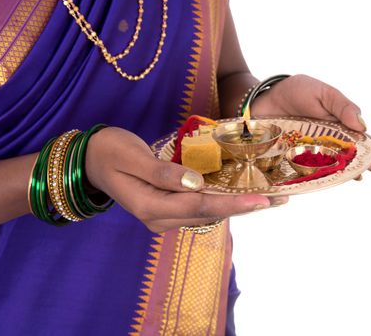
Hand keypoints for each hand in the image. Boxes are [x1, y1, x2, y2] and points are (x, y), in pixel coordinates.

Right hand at [85, 127, 286, 232]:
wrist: (91, 160)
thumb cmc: (109, 152)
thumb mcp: (131, 157)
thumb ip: (162, 173)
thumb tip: (196, 183)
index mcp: (151, 208)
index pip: (200, 207)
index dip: (234, 204)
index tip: (264, 199)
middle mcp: (161, 219)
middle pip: (210, 214)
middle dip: (245, 207)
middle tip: (280, 199)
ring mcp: (165, 216)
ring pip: (209, 213)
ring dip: (238, 205)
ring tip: (270, 197)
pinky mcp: (170, 209)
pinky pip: (202, 207)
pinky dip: (224, 200)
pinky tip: (242, 193)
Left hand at [251, 74, 370, 172]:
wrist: (263, 98)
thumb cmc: (296, 91)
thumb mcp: (322, 92)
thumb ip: (342, 106)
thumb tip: (362, 126)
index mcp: (338, 125)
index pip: (361, 139)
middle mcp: (327, 142)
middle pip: (349, 156)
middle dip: (363, 162)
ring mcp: (310, 153)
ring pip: (332, 167)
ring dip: (345, 172)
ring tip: (357, 176)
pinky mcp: (293, 160)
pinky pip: (308, 172)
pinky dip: (318, 179)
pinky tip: (327, 181)